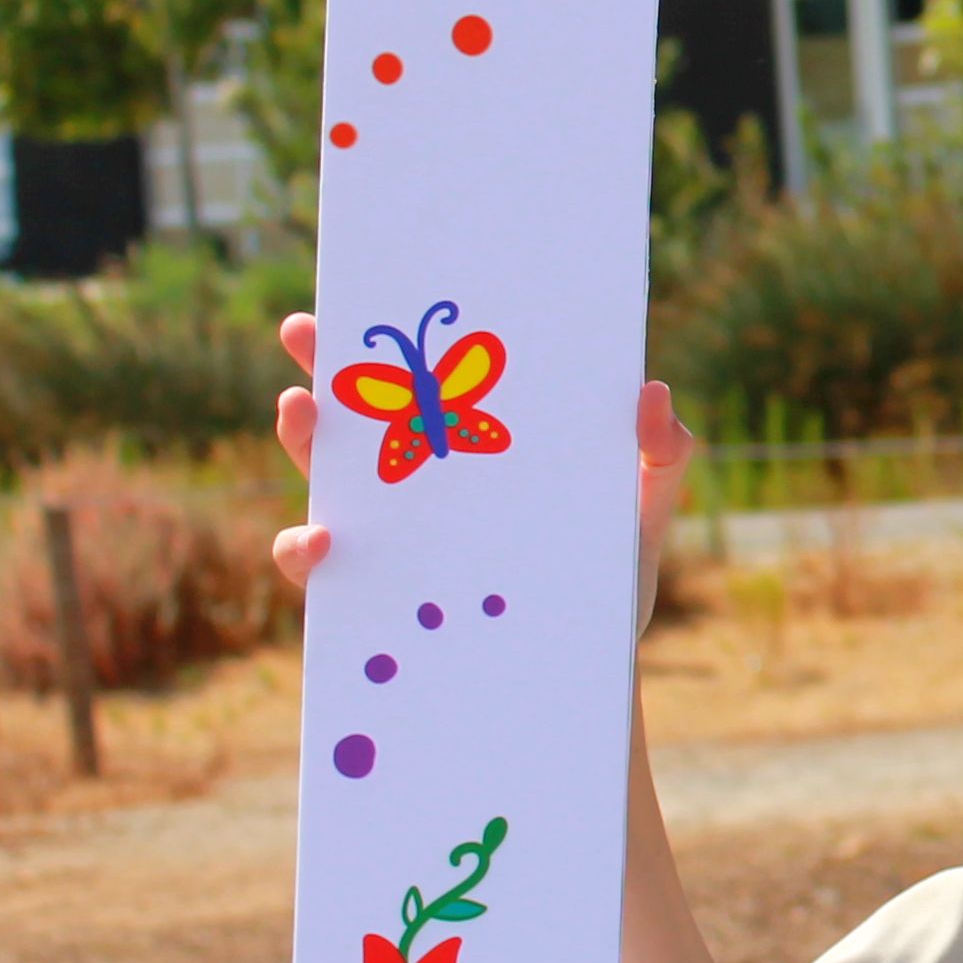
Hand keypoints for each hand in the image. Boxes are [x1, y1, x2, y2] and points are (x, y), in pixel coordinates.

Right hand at [269, 312, 697, 605]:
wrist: (590, 669)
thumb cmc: (613, 576)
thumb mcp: (643, 511)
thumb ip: (661, 456)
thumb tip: (653, 391)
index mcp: (481, 448)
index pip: (433, 379)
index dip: (402, 336)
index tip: (377, 293)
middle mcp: (426, 483)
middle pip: (362, 412)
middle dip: (326, 367)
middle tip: (308, 330)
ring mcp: (393, 535)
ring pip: (326, 477)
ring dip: (301, 437)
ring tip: (301, 408)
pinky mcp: (374, 594)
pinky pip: (320, 567)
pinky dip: (303, 548)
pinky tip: (321, 538)